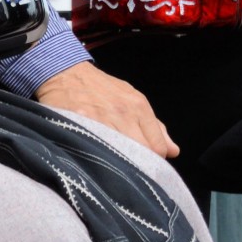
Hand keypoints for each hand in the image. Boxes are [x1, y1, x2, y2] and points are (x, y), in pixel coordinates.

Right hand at [34, 61, 178, 158]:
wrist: (67, 72)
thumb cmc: (101, 88)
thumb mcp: (132, 99)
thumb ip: (155, 127)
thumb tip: (174, 150)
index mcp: (139, 107)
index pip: (158, 147)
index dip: (155, 159)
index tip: (148, 163)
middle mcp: (123, 114)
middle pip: (143, 154)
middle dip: (141, 165)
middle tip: (132, 168)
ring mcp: (102, 121)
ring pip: (121, 156)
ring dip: (120, 165)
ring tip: (114, 165)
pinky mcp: (81, 125)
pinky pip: (97, 151)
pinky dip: (100, 159)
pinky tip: (98, 160)